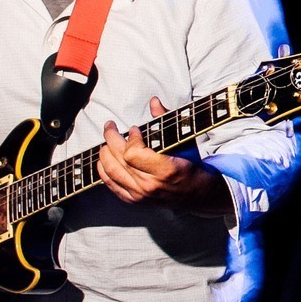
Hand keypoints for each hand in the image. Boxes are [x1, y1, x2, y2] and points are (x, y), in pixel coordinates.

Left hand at [98, 97, 230, 215]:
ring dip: (104, 153)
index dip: (130, 138)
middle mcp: (150, 185)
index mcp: (165, 170)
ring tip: (106, 141)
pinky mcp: (134, 200)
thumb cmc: (191, 164)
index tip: (135, 129)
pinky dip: (103, 170)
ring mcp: (140, 195)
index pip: (132, 153)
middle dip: (111, 138)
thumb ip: (166, 120)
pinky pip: (110, 184)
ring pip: (110, 171)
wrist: (197, 192)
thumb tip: (154, 101)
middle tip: (110, 127)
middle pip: (118, 160)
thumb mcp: (184, 141)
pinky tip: (104, 159)